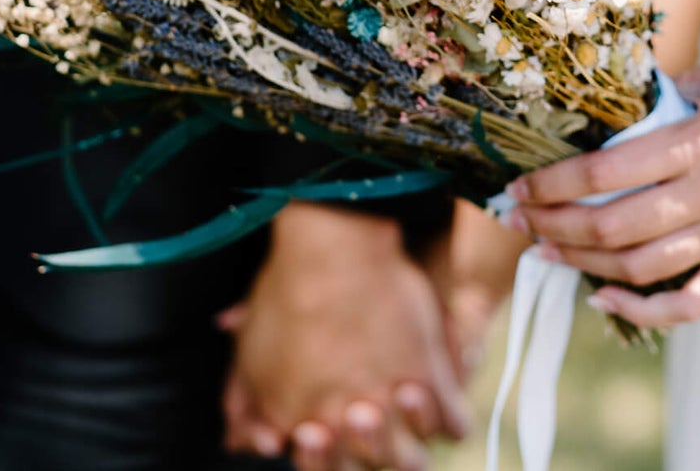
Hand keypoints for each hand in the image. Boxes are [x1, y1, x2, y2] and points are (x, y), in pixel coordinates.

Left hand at [221, 203, 468, 470]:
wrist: (332, 250)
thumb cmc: (285, 297)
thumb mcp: (251, 355)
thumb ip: (245, 407)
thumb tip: (247, 441)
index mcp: (305, 424)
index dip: (326, 457)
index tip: (319, 428)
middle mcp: (352, 423)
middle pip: (372, 467)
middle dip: (365, 448)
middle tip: (362, 411)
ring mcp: (394, 403)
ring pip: (414, 457)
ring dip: (406, 438)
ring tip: (401, 401)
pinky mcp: (430, 374)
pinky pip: (453, 420)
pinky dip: (448, 416)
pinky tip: (432, 395)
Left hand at [507, 59, 699, 329]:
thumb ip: (679, 89)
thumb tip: (629, 98)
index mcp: (699, 144)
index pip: (605, 172)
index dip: (553, 183)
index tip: (522, 184)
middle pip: (611, 227)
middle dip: (554, 226)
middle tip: (520, 221)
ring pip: (640, 268)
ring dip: (585, 264)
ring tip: (550, 252)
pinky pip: (691, 302)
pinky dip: (645, 310)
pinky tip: (609, 300)